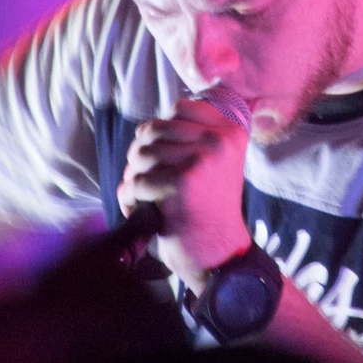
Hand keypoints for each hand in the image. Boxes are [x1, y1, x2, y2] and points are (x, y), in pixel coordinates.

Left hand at [117, 97, 252, 292]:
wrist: (220, 254)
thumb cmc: (208, 209)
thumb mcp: (215, 164)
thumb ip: (193, 138)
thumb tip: (146, 128)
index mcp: (230, 131)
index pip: (179, 108)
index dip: (160, 130)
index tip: (165, 157)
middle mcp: (220, 141)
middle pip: (154, 129)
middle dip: (140, 155)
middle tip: (145, 179)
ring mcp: (202, 160)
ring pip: (141, 154)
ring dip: (133, 178)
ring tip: (144, 196)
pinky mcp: (183, 183)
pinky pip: (137, 182)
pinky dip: (132, 199)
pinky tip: (145, 211)